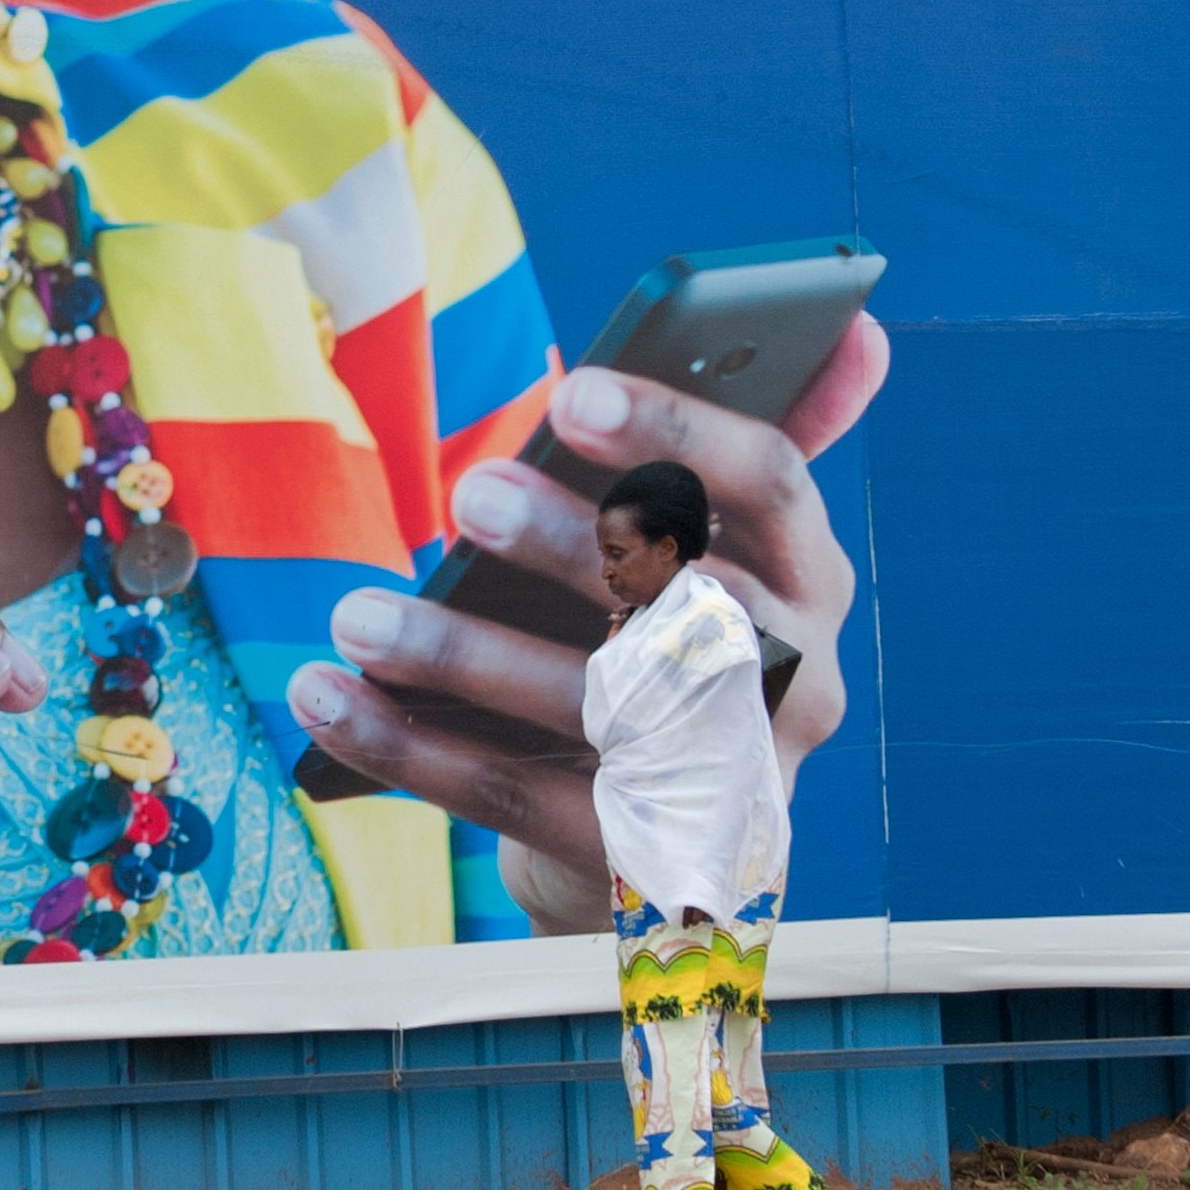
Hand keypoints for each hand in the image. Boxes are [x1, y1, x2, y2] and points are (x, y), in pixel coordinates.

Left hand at [280, 312, 887, 934]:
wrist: (663, 848)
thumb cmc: (671, 647)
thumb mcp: (727, 551)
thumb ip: (767, 440)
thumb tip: (860, 326)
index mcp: (810, 581)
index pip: (772, 485)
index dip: (676, 436)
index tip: (569, 391)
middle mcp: (793, 685)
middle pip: (690, 603)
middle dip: (573, 545)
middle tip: (467, 491)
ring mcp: (725, 783)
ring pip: (594, 709)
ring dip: (463, 653)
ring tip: (357, 613)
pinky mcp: (639, 863)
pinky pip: (513, 799)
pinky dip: (411, 748)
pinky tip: (328, 697)